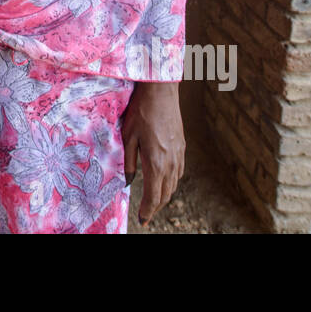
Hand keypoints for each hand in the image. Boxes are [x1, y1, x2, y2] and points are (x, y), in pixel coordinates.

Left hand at [121, 80, 184, 226]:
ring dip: (163, 196)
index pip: (153, 195)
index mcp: (156, 161)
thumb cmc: (141, 111)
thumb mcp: (128, 136)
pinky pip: (179, 172)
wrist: (162, 91)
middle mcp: (170, 162)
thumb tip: (128, 181)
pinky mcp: (182, 147)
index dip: (147, 210)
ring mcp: (179, 155)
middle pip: (165, 194)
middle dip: (155, 208)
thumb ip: (129, 161)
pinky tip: (164, 181)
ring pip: (173, 184)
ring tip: (153, 202)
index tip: (141, 219)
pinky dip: (171, 183)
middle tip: (146, 216)